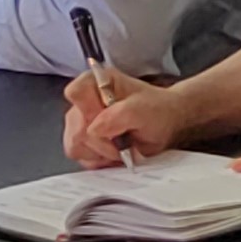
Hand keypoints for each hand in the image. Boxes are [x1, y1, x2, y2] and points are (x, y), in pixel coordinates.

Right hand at [64, 69, 190, 166]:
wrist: (165, 125)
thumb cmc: (157, 110)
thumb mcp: (145, 109)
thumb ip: (120, 115)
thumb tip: (94, 129)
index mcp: (96, 81)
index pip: (75, 93)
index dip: (89, 111)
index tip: (110, 122)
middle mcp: (84, 101)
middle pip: (76, 127)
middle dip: (102, 141)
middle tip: (124, 140)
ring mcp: (81, 123)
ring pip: (75, 146)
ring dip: (102, 152)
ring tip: (123, 146)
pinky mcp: (83, 143)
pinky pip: (82, 158)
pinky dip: (101, 160)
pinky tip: (117, 153)